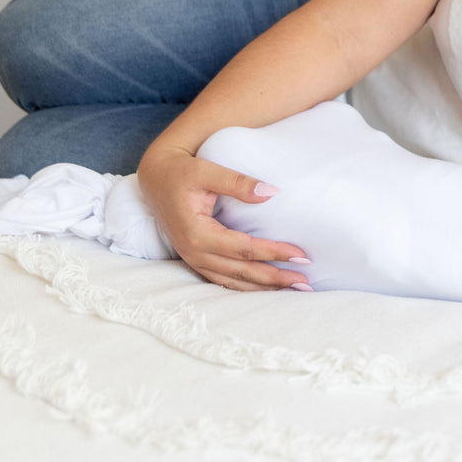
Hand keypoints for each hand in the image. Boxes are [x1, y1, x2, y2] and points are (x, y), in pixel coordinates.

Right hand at [136, 143, 310, 290]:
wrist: (156, 178)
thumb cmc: (182, 172)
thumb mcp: (207, 170)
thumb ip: (238, 182)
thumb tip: (272, 193)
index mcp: (198, 233)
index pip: (244, 249)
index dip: (274, 253)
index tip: (302, 255)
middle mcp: (195, 252)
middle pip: (242, 272)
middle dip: (275, 278)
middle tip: (306, 283)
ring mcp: (193, 259)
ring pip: (233, 282)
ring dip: (264, 288)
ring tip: (292, 290)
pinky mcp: (195, 259)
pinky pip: (223, 280)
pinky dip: (246, 287)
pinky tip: (266, 288)